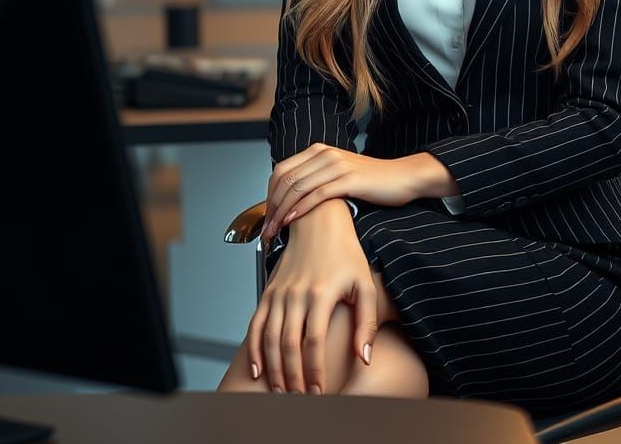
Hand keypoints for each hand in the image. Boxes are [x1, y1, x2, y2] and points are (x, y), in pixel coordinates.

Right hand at [247, 200, 374, 393]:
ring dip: (273, 368)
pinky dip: (253, 348)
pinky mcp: (269, 290)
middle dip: (292, 376)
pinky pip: (255, 324)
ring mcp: (279, 292)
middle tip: (299, 398)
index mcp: (320, 293)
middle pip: (287, 345)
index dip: (314, 371)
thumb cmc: (346, 253)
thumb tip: (364, 357)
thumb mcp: (364, 285)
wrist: (320, 223)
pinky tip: (257, 368)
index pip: (314, 342)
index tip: (318, 392)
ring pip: (268, 338)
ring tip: (282, 390)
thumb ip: (367, 323)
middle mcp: (296, 294)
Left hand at [262, 145, 426, 237]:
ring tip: (274, 232)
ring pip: (297, 187)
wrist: (403, 177)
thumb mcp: (339, 174)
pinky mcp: (349, 180)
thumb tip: (292, 200)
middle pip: (285, 179)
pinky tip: (291, 222)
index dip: (268, 194)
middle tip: (265, 229)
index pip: (281, 170)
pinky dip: (300, 209)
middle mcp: (325, 154)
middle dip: (270, 206)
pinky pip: (317, 194)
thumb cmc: (372, 181)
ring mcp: (337, 165)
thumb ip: (317, 179)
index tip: (264, 216)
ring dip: (281, 212)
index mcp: (320, 151)